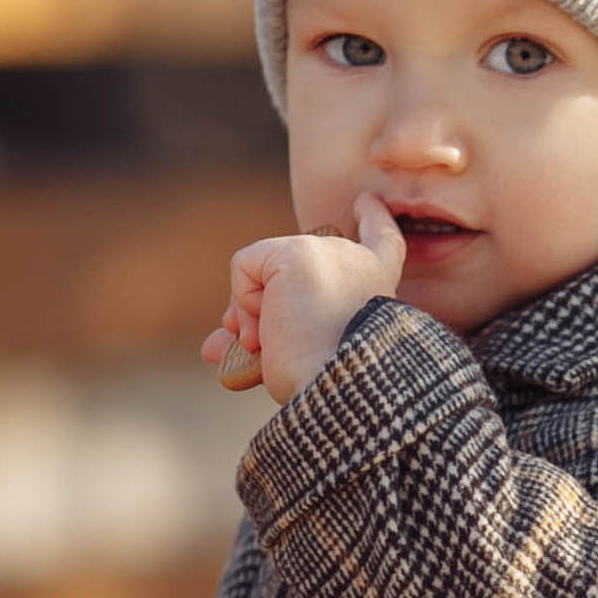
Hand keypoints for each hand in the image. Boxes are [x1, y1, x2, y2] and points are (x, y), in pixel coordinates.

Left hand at [202, 192, 408, 404]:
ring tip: (266, 345)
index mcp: (379, 293)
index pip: (383, 244)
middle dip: (256, 306)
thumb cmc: (323, 390)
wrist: (337, 393)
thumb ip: (266, 341)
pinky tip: (267, 329)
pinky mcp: (299, 254)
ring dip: (250, 314)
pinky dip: (243, 302)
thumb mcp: (299, 356)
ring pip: (265, 271)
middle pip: (294, 267)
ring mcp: (332, 253)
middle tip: (254, 344)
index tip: (368, 203)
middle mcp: (364, 267)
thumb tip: (215, 347)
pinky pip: (245, 266)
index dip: (375, 221)